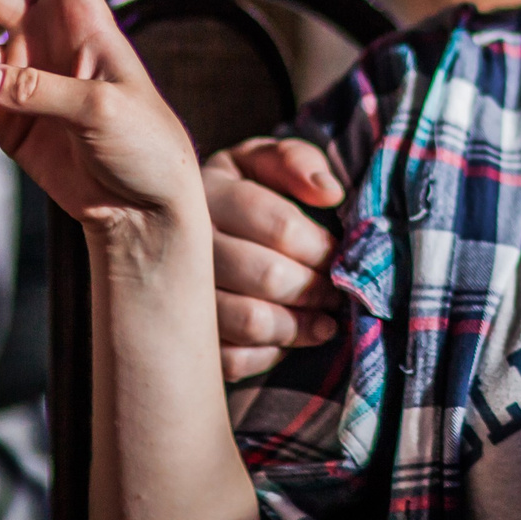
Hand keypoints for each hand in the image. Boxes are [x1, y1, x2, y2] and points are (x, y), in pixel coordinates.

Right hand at [206, 139, 345, 379]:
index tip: (340, 254)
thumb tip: (330, 193)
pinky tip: (288, 340)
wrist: (201, 225)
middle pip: (267, 275)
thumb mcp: (269, 160)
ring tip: (326, 322)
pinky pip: (231, 358)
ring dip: (298, 325)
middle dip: (315, 286)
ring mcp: (180, 295)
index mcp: (210, 192)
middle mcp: (188, 245)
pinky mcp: (185, 336)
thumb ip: (299, 162)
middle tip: (337, 292)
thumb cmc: (247, 189)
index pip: (279, 225)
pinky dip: (268, 354)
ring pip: (249, 321)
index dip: (320, 246)